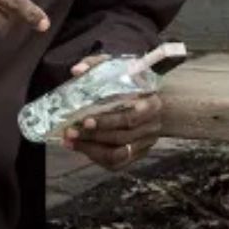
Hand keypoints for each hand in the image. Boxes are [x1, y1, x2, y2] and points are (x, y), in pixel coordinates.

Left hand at [60, 55, 163, 169]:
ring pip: (118, 154)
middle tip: (70, 131)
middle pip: (121, 137)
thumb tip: (77, 70)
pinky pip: (116, 164)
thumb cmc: (135, 84)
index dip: (107, 121)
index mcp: (151, 104)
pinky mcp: (138, 155)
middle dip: (92, 136)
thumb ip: (98, 65)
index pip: (132, 117)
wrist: (158, 104)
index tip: (85, 120)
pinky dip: (96, 158)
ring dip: (91, 149)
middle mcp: (151, 127)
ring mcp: (146, 144)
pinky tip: (80, 148)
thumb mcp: (119, 68)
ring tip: (70, 141)